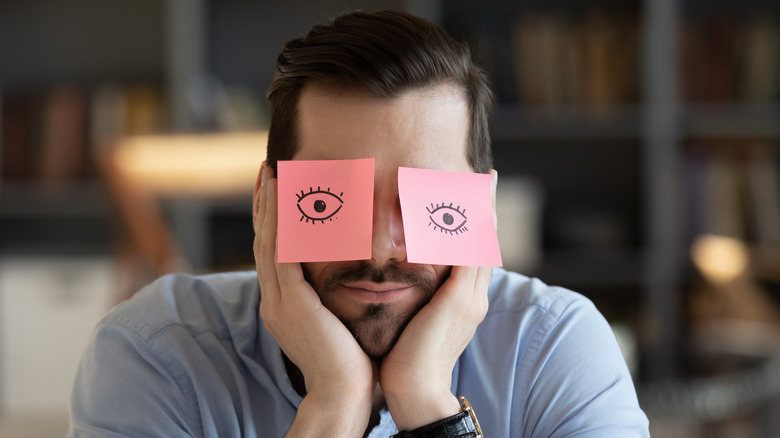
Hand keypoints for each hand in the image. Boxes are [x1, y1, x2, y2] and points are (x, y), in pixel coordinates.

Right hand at [253, 162, 374, 435]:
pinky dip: (280, 222)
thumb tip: (348, 282)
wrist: (345, 395)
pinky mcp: (291, 301)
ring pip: (268, 241)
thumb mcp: (337, 324)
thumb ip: (332, 301)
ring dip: (268, 205)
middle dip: (265, 206)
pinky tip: (283, 197)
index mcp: (284, 306)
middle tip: (267, 172)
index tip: (277, 193)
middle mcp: (275, 300)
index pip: (274, 255)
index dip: (273, 222)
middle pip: (264, 242)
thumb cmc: (351, 364)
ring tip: (271, 173)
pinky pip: (282, 252)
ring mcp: (278, 300)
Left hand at [379, 170, 497, 429]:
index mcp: (464, 301)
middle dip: (484, 207)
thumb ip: (417, 300)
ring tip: (480, 178)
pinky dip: (469, 228)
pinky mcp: (459, 299)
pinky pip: (469, 253)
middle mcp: (474, 295)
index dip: (475, 224)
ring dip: (481, 208)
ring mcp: (471, 297)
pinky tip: (466, 203)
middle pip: (483, 240)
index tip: (474, 196)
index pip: (473, 253)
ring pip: (480, 242)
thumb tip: (399, 283)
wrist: (415, 389)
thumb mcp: (415, 322)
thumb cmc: (407, 359)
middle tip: (485, 176)